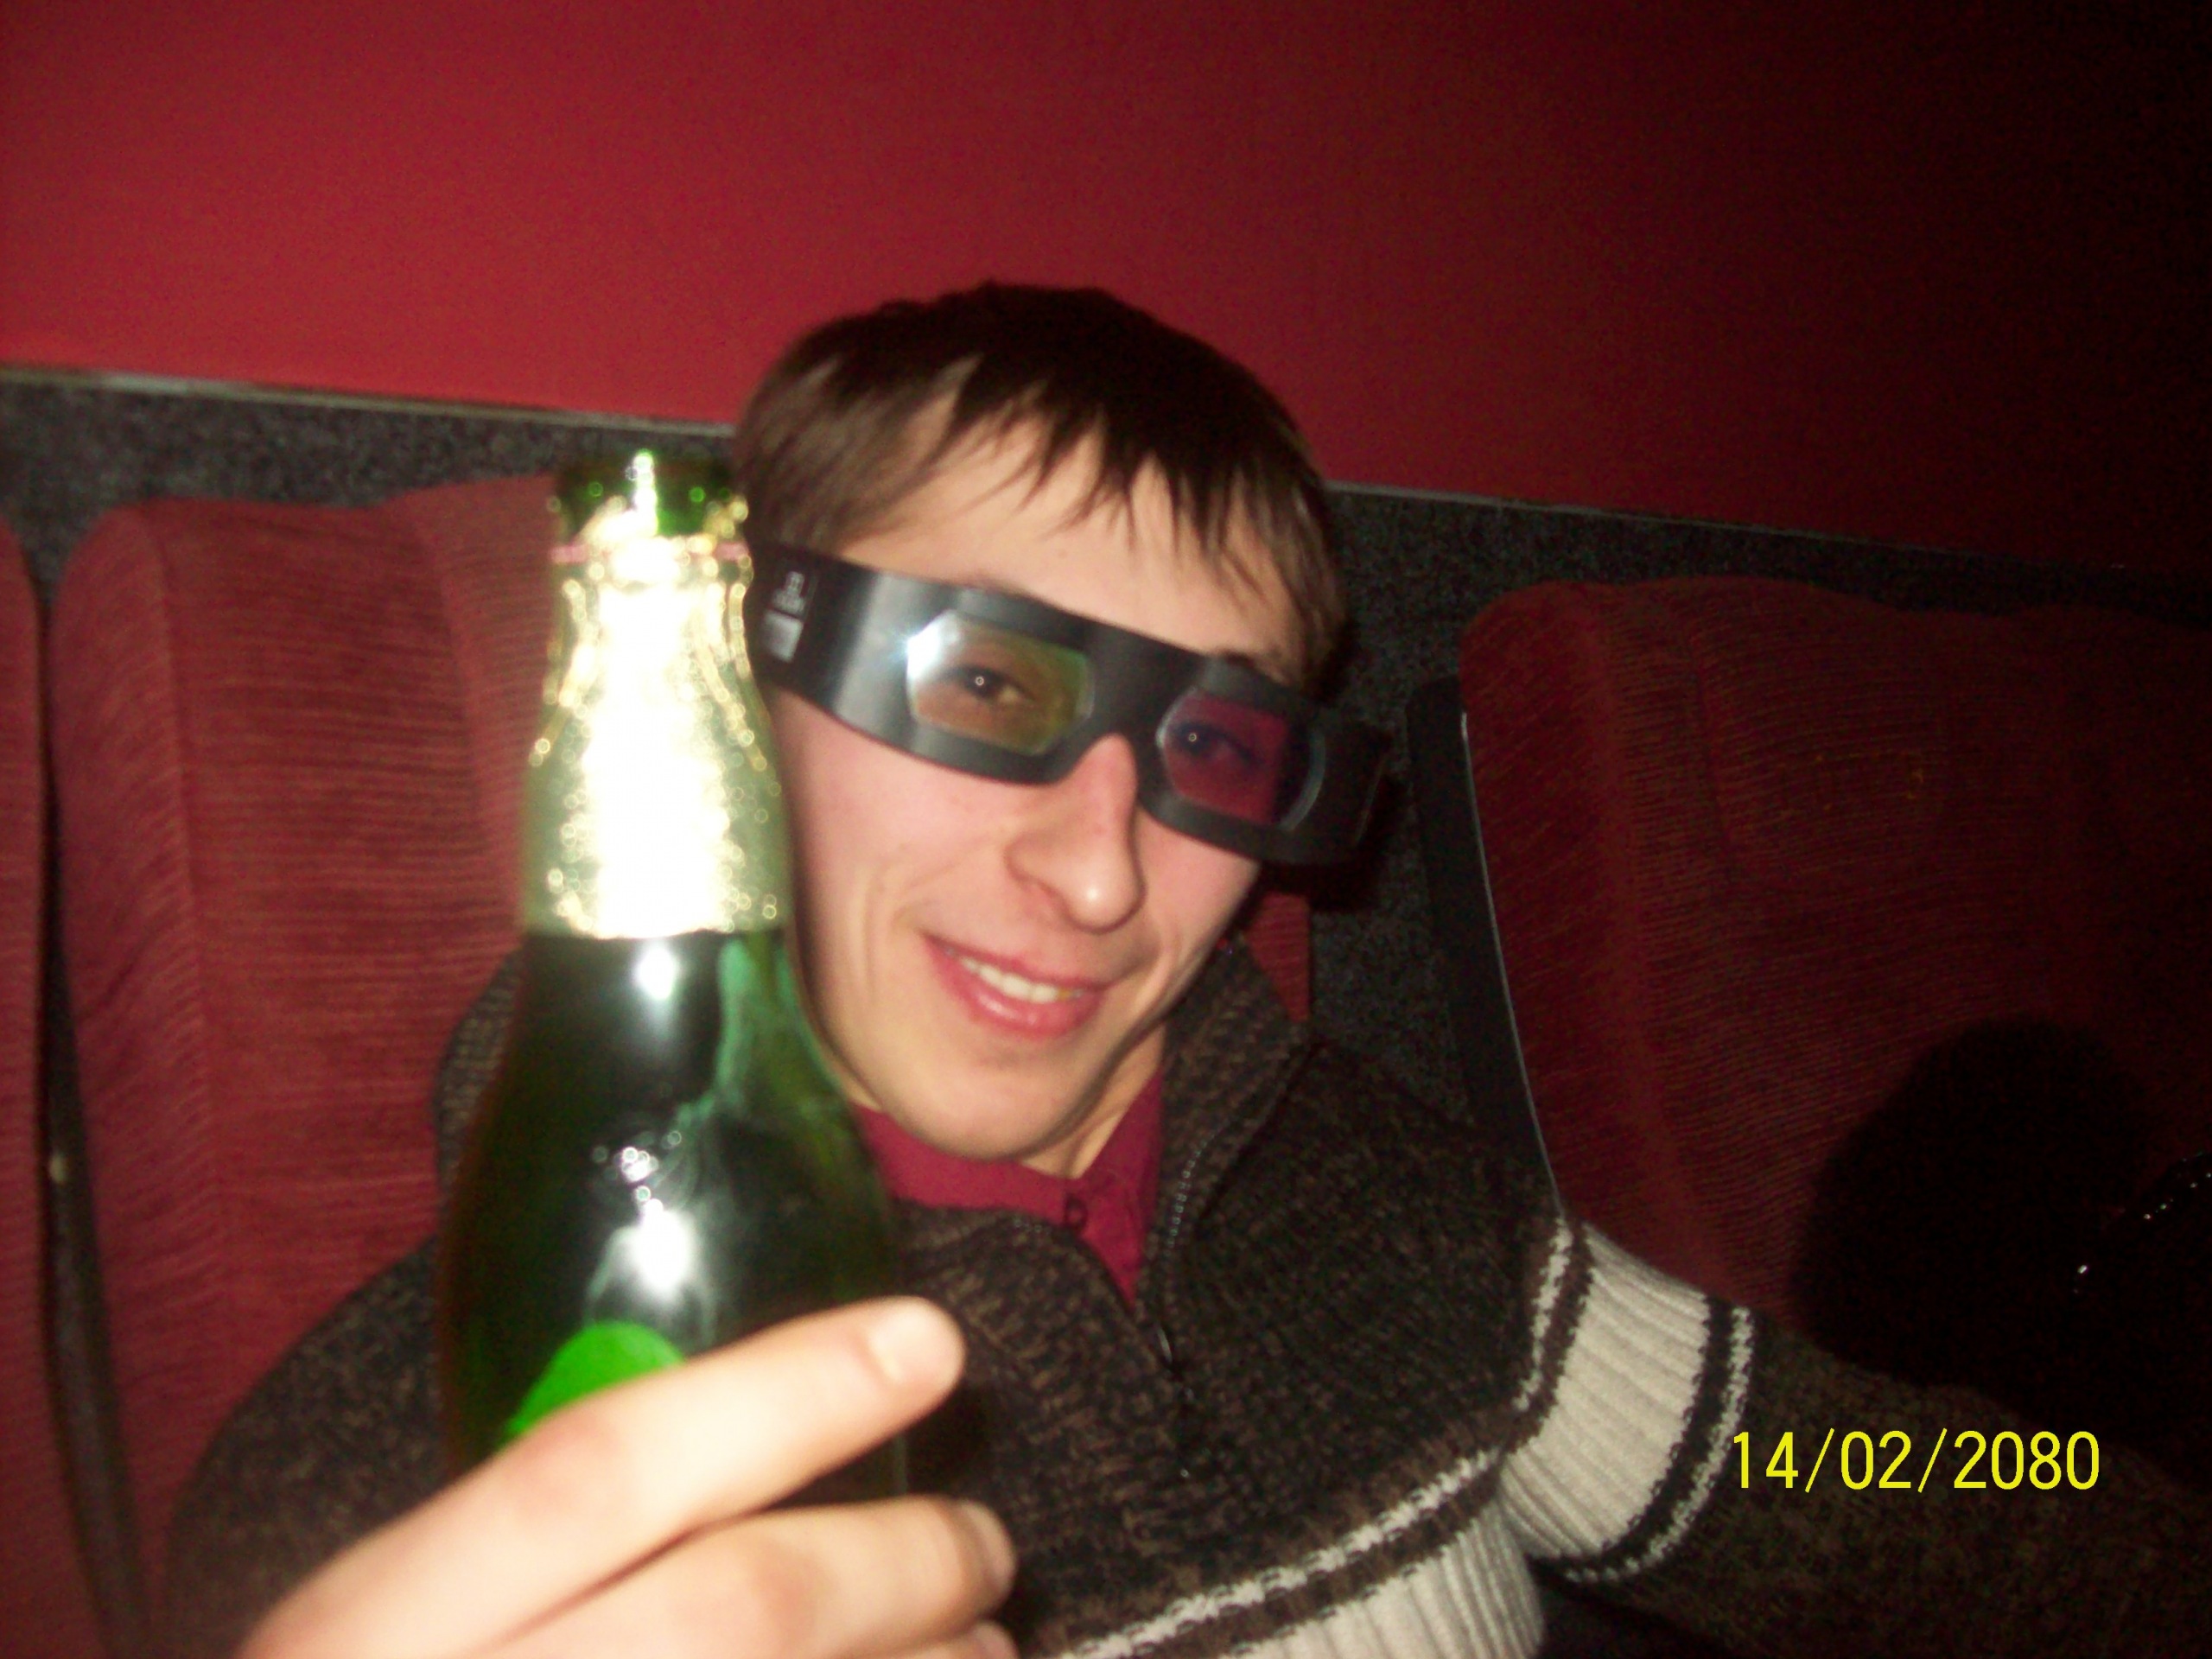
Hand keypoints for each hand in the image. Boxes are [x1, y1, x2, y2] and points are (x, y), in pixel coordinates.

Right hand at [240, 1299, 1014, 1658]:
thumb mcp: (385, 1634)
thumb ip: (536, 1547)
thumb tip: (769, 1431)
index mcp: (379, 1633)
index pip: (598, 1471)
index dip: (782, 1394)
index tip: (927, 1341)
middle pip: (741, 1610)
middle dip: (904, 1560)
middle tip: (980, 1542)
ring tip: (988, 1651)